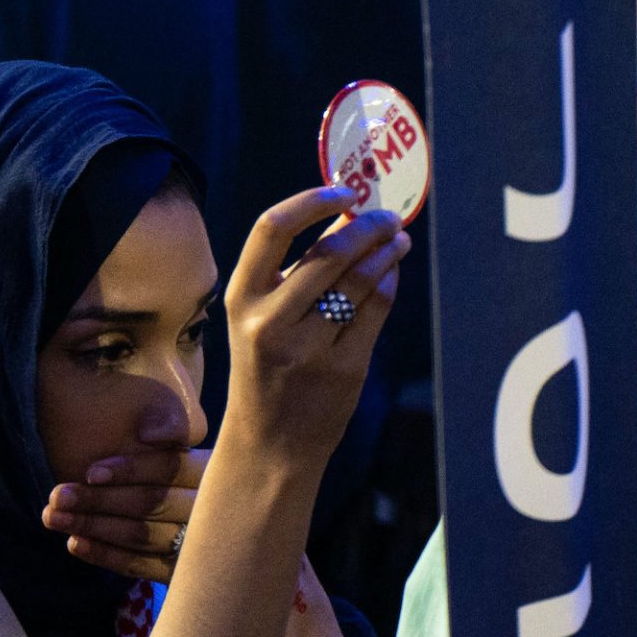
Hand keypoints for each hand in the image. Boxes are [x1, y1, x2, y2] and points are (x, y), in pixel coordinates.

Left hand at [42, 446, 206, 579]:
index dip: (130, 470)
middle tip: (56, 497)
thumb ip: (168, 444)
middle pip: (150, 503)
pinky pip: (140, 566)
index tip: (90, 473)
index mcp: (212, 472)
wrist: (216, 547)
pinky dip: (106, 555)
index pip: (170, 468)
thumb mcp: (189, 457)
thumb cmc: (190, 485)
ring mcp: (199, 546)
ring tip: (53, 518)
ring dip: (93, 526)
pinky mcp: (182, 572)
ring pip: (142, 535)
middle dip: (99, 500)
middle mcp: (212, 510)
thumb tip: (146, 434)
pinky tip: (76, 544)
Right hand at [218, 188, 409, 479]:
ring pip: (360, 279)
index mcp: (241, 301)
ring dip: (386, 250)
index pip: (272, 229)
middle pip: (329, 252)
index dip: (312, 200)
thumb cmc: (267, 372)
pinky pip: (376, 310)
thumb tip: (345, 214)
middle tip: (386, 216)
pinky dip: (388, 282)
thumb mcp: (262, 320)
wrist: (268, 446)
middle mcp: (269, 323)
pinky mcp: (344, 369)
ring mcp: (308, 349)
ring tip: (396, 241)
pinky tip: (390, 273)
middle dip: (367, 224)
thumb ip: (295, 272)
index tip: (343, 190)